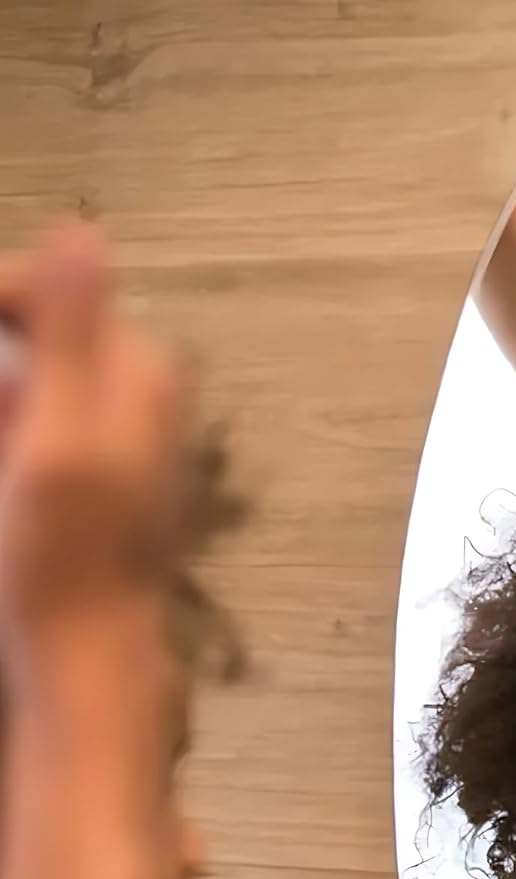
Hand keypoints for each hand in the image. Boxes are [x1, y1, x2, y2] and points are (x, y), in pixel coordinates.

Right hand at [0, 224, 183, 637]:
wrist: (83, 651)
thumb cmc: (67, 550)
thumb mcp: (62, 431)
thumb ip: (73, 328)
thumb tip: (85, 227)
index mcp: (138, 372)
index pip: (40, 286)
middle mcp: (135, 394)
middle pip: (26, 334)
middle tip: (3, 431)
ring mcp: (110, 436)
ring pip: (22, 382)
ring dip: (2, 399)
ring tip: (12, 462)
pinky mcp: (83, 476)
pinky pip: (25, 428)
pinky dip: (7, 431)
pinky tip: (8, 468)